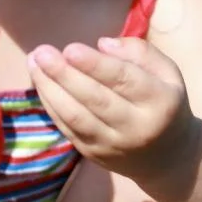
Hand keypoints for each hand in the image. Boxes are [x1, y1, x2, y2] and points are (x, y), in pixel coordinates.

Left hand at [27, 37, 201, 184]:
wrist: (168, 156)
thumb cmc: (165, 102)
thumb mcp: (167, 72)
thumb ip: (140, 52)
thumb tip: (102, 44)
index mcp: (160, 102)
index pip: (124, 80)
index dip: (95, 65)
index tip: (70, 48)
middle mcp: (136, 127)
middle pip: (95, 99)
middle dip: (65, 74)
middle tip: (42, 52)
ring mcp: (112, 145)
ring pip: (76, 117)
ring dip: (50, 89)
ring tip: (34, 63)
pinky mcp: (93, 154)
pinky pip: (67, 128)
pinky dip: (51, 104)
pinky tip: (41, 82)